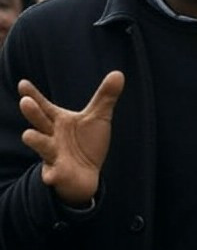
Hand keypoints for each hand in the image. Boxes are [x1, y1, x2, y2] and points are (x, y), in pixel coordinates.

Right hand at [19, 71, 124, 206]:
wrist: (86, 174)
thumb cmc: (87, 143)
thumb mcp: (98, 117)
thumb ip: (105, 97)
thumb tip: (119, 73)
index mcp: (59, 121)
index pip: (44, 105)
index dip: (33, 95)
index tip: (23, 84)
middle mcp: (51, 136)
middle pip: (39, 122)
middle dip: (33, 113)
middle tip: (25, 102)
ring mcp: (53, 155)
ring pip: (41, 146)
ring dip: (36, 140)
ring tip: (29, 134)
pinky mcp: (58, 174)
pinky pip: (52, 175)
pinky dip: (52, 175)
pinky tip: (51, 176)